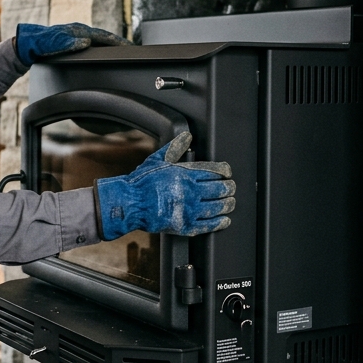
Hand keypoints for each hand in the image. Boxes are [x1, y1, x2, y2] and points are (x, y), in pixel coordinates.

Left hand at [14, 23, 131, 64]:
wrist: (25, 45)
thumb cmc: (37, 44)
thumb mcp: (51, 44)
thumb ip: (66, 42)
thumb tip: (85, 42)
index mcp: (77, 31)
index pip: (103, 36)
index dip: (117, 42)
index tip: (130, 47)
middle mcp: (79, 31)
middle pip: (104, 38)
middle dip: (119, 44)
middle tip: (133, 52)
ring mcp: (77, 36)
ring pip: (99, 41)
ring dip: (111, 47)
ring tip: (123, 54)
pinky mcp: (74, 43)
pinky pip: (93, 46)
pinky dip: (102, 50)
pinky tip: (105, 56)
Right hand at [93, 132, 235, 239]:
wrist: (130, 204)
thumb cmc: (142, 182)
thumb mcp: (158, 159)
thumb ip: (175, 147)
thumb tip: (187, 136)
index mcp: (186, 174)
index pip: (215, 171)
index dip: (225, 172)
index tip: (228, 173)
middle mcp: (190, 191)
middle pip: (220, 189)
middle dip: (229, 188)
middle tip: (232, 188)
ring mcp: (188, 210)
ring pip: (217, 207)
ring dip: (227, 204)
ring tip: (230, 203)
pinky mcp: (184, 226)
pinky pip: (208, 225)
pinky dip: (219, 222)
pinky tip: (224, 220)